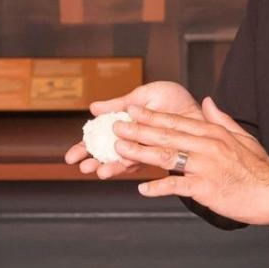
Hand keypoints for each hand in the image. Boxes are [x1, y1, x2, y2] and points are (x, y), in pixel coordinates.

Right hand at [64, 80, 201, 178]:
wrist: (197, 108)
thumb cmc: (172, 100)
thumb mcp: (141, 96)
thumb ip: (118, 104)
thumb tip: (93, 108)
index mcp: (125, 125)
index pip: (100, 138)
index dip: (85, 146)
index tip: (71, 157)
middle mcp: (133, 141)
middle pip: (107, 154)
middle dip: (92, 161)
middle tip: (81, 166)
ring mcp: (145, 151)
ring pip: (122, 161)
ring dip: (109, 166)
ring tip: (98, 171)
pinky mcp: (159, 158)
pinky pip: (142, 163)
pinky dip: (128, 166)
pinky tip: (118, 167)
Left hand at [118, 96, 268, 223]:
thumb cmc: (258, 169)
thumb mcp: (243, 138)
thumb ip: (222, 119)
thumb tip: (207, 101)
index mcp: (214, 133)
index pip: (177, 121)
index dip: (151, 116)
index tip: (132, 110)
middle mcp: (207, 146)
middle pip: (166, 136)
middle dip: (138, 130)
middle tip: (116, 126)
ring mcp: (206, 167)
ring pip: (167, 157)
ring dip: (141, 153)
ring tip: (120, 150)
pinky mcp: (206, 188)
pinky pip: (176, 186)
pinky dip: (158, 187)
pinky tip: (142, 187)